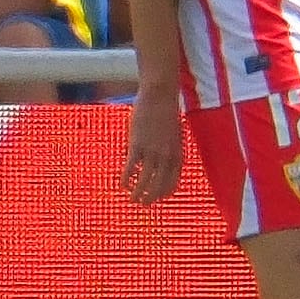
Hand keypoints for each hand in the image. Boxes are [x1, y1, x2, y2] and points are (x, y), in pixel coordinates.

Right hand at [124, 88, 184, 204]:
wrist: (160, 95)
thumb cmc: (166, 112)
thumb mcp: (173, 135)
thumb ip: (169, 150)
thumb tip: (160, 162)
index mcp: (177, 155)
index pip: (172, 183)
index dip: (163, 194)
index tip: (156, 198)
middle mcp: (166, 157)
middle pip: (159, 186)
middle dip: (150, 198)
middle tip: (142, 203)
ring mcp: (152, 152)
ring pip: (145, 182)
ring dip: (138, 194)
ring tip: (132, 199)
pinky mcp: (137, 145)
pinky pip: (130, 169)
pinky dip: (126, 179)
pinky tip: (122, 184)